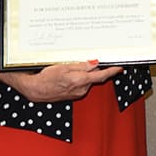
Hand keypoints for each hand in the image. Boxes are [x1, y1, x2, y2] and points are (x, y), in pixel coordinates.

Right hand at [7, 61, 122, 102]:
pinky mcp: (74, 95)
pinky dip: (79, 79)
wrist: (36, 90)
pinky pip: (82, 84)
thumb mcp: (64, 67)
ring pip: (88, 80)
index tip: (119, 68)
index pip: (101, 76)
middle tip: (88, 60)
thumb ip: (81, 66)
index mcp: (80, 81)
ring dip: (85, 74)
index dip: (112, 71)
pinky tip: (69, 75)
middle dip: (93, 69)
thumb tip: (95, 63)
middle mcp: (81, 89)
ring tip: (71, 68)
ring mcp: (78, 93)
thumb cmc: (47, 77)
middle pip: (95, 77)